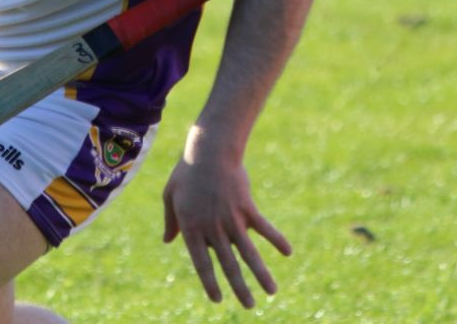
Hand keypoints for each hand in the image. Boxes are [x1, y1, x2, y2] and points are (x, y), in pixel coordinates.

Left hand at [162, 153, 290, 307]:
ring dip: (261, 274)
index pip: (202, 263)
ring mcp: (231, 219)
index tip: (217, 300)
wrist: (208, 151)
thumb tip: (167, 240)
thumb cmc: (186, 173)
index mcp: (192, 227)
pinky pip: (265, 228)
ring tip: (271, 292)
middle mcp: (212, 228)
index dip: (210, 283)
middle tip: (249, 306)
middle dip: (239, 288)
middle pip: (228, 265)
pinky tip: (288, 253)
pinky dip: (277, 240)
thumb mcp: (171, 196)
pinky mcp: (247, 208)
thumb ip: (171, 221)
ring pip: (249, 253)